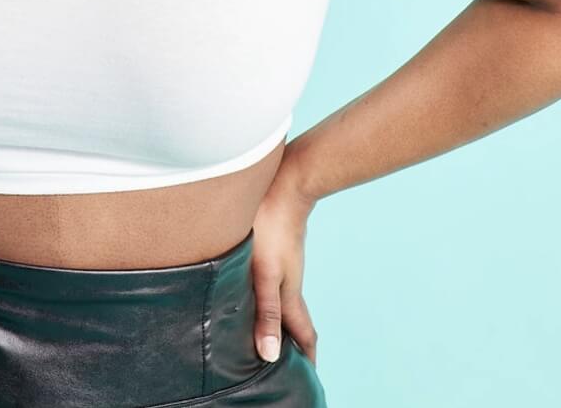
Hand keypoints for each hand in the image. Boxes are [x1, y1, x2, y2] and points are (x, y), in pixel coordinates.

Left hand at [249, 155, 319, 365]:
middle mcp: (289, 280)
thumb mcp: (264, 274)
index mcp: (290, 293)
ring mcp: (282, 262)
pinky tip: (252, 288)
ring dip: (278, 317)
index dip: (308, 357)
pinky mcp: (273, 246)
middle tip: (286, 361)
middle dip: (293, 341)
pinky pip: (273, 279)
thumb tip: (271, 355)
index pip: (304, 334)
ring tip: (267, 330)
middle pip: (294, 318)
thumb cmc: (271, 227)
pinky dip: (268, 295)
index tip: (308, 377)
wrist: (284, 181)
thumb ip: (267, 312)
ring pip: (282, 297)